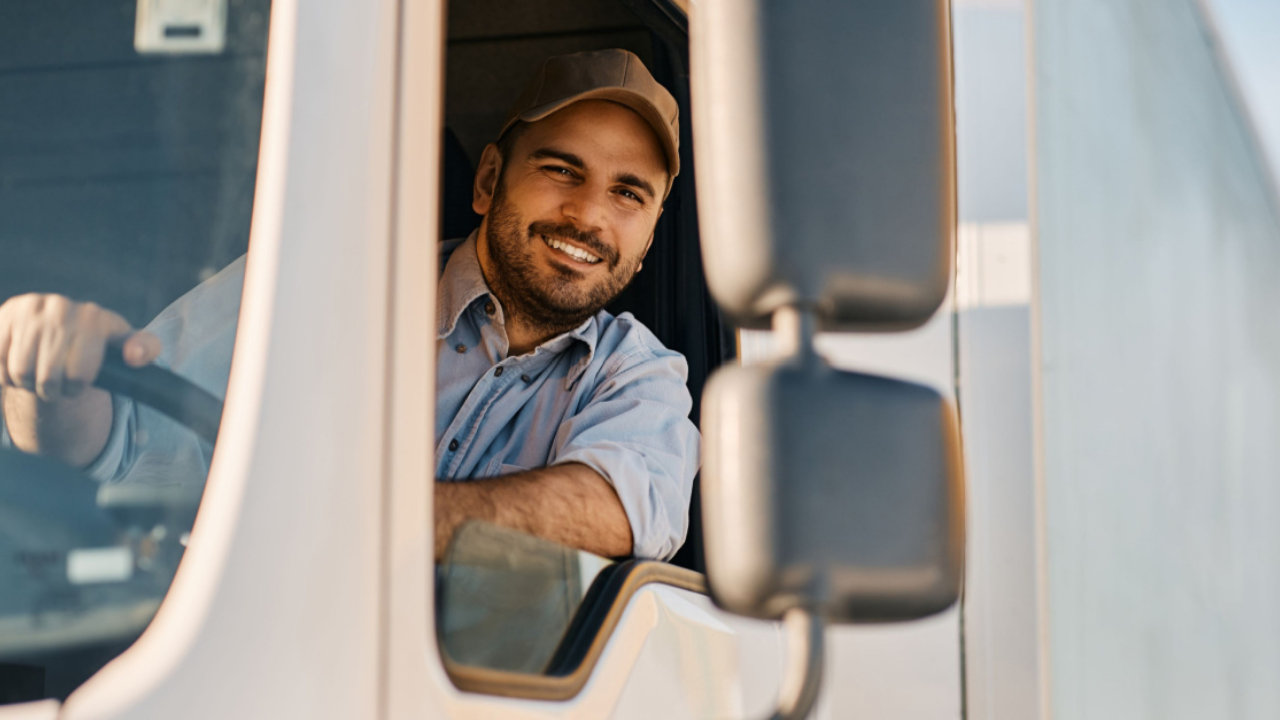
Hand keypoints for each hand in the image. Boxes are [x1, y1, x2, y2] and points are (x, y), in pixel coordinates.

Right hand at [0, 294, 160, 400]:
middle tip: (56, 383)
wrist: (56, 329)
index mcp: (93, 316)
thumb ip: (143, 349)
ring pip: (20, 373)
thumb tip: (135, 355)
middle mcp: (60, 306)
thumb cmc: (95, 344)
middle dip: (52, 389)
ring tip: (38, 374)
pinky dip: (5, 375)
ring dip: (28, 384)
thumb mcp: (123, 345)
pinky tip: (18, 365)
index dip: (77, 387)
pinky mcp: (2, 315)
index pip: (79, 375)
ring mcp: (28, 308)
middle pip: (47, 378)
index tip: (80, 381)